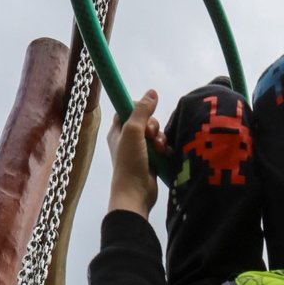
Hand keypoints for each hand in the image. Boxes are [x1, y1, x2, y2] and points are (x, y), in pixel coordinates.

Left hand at [107, 89, 167, 216]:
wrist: (136, 192)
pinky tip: (165, 154)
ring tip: (159, 149)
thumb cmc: (129, 161)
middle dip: (152, 125)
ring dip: (160, 138)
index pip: (126, 109)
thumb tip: (152, 92)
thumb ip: (142, 110)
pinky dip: (165, 149)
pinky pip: (162, 147)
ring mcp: (140, 151)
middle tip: (150, 135)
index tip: (145, 111)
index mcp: (118, 131)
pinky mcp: (152, 161)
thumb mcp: (133, 130)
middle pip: (145, 120)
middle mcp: (128, 139)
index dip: (137, 107)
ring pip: (155, 134)